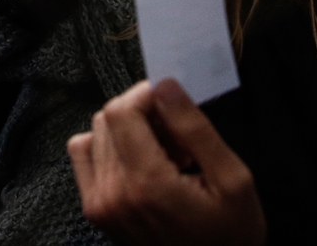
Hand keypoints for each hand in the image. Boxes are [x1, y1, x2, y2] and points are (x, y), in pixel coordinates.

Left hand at [68, 79, 266, 245]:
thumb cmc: (230, 235)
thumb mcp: (233, 180)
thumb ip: (195, 129)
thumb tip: (165, 86)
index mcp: (147, 184)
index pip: (121, 111)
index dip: (146, 94)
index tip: (173, 101)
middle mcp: (113, 194)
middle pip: (109, 117)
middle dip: (143, 113)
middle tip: (178, 136)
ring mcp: (99, 204)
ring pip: (97, 132)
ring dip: (129, 130)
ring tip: (165, 154)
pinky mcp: (95, 210)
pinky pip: (84, 154)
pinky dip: (108, 146)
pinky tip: (140, 161)